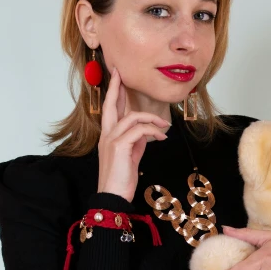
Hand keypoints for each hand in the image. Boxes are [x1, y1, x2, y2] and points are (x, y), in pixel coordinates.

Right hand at [97, 67, 170, 200]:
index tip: (118, 78)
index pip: (110, 110)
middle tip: (121, 73)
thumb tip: (146, 132)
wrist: (113, 196)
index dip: (114, 93)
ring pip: (132, 117)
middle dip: (117, 88)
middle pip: (110, 105)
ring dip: (152, 118)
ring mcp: (111, 139)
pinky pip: (140, 130)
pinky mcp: (119, 146)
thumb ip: (136, 142)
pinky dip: (153, 131)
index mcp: (108, 136)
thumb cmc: (121, 179)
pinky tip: (162, 138)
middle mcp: (106, 135)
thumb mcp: (131, 156)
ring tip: (164, 125)